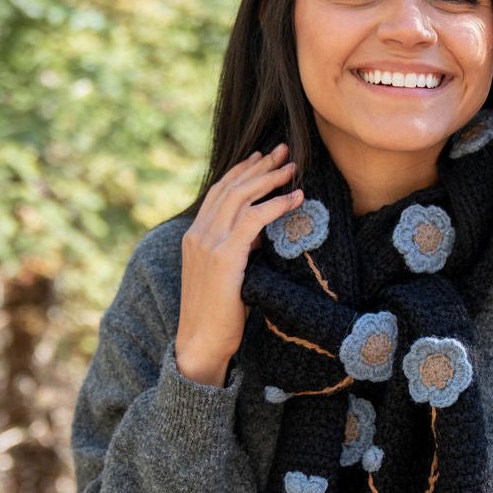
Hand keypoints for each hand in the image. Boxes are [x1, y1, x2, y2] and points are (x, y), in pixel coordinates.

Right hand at [175, 144, 302, 385]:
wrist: (201, 341)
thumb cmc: (219, 314)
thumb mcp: (227, 273)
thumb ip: (238, 248)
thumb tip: (260, 231)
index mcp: (195, 235)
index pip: (220, 191)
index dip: (243, 170)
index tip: (263, 157)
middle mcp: (199, 233)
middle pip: (231, 187)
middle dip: (260, 166)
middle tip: (284, 151)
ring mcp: (208, 243)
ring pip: (241, 197)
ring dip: (270, 179)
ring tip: (293, 168)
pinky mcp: (224, 256)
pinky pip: (254, 220)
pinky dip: (277, 205)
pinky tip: (296, 198)